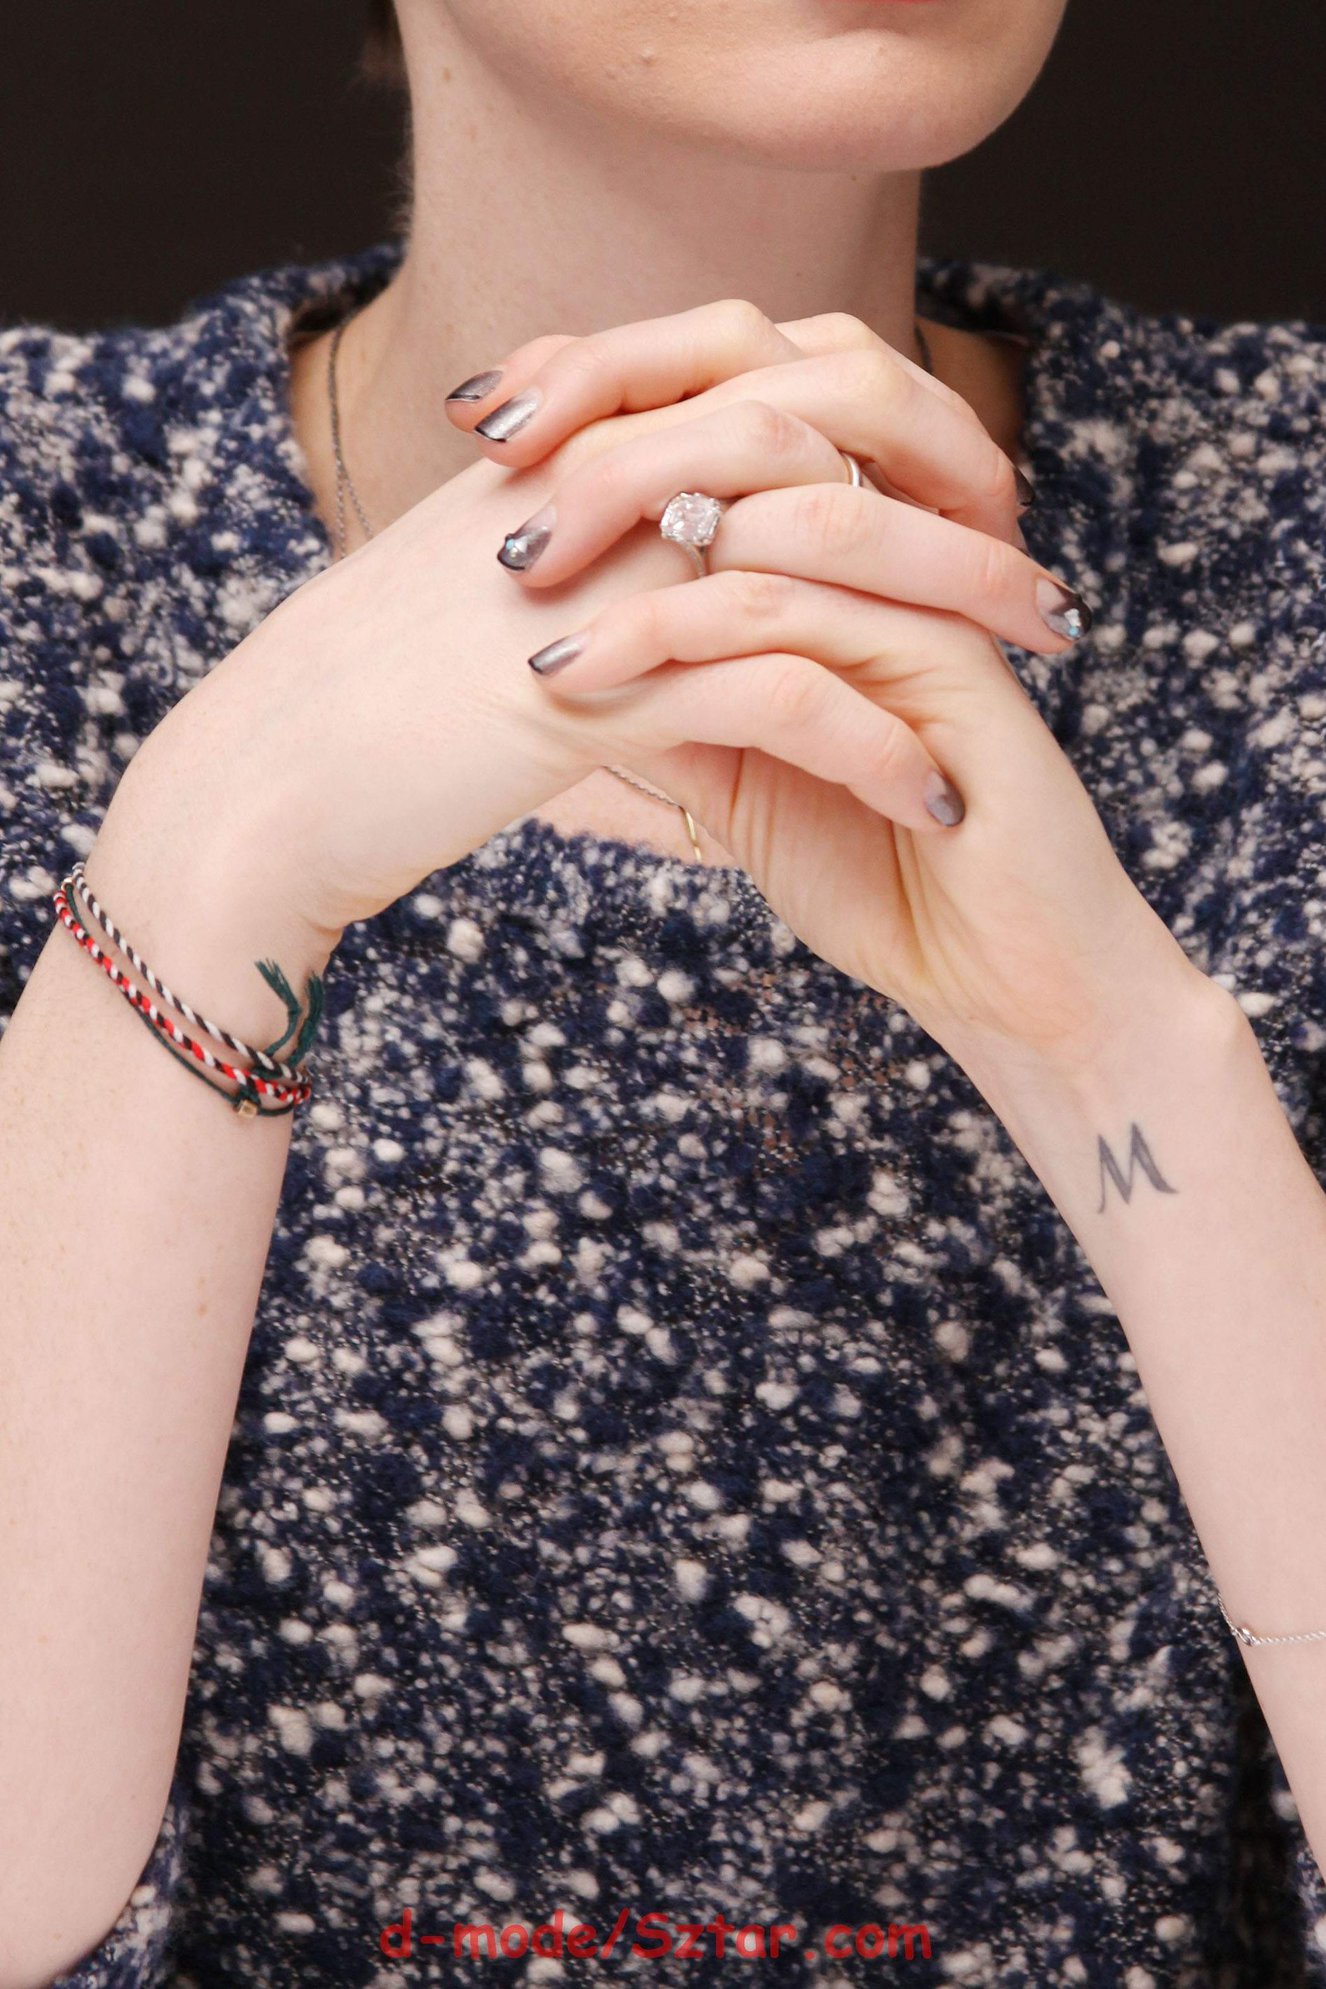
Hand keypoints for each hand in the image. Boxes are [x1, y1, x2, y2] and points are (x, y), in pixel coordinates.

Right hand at [103, 301, 1086, 1033]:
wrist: (267, 787)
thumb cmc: (376, 717)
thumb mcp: (487, 599)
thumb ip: (591, 558)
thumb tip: (684, 588)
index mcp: (571, 439)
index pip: (771, 380)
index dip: (894, 428)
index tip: (976, 504)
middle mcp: (585, 474)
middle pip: (818, 437)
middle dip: (954, 504)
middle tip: (1043, 585)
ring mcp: (584, 569)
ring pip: (814, 553)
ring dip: (950, 614)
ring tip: (1036, 678)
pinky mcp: (586, 681)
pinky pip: (776, 694)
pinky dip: (876, 744)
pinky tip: (938, 795)